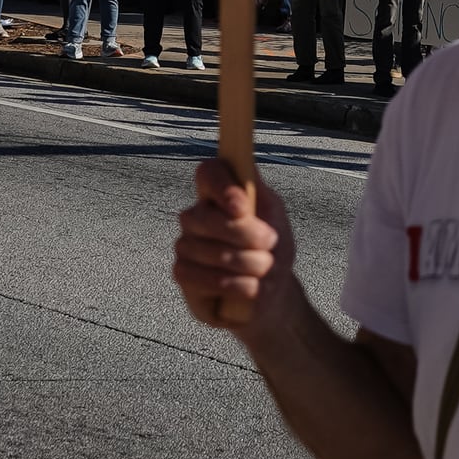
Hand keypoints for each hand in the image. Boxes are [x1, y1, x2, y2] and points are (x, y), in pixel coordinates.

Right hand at [174, 159, 295, 333]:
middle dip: (245, 234)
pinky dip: (235, 285)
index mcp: (220, 194)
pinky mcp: (182, 274)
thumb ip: (258, 192)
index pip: (209, 172)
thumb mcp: (275, 218)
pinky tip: (248, 287)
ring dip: (248, 263)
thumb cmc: (272, 251)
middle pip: (205, 215)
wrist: (272, 294)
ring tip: (264, 269)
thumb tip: (244, 165)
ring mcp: (185, 245)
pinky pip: (202, 278)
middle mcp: (196, 216)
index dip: (222, 187)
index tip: (242, 208)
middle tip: (270, 244)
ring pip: (209, 250)